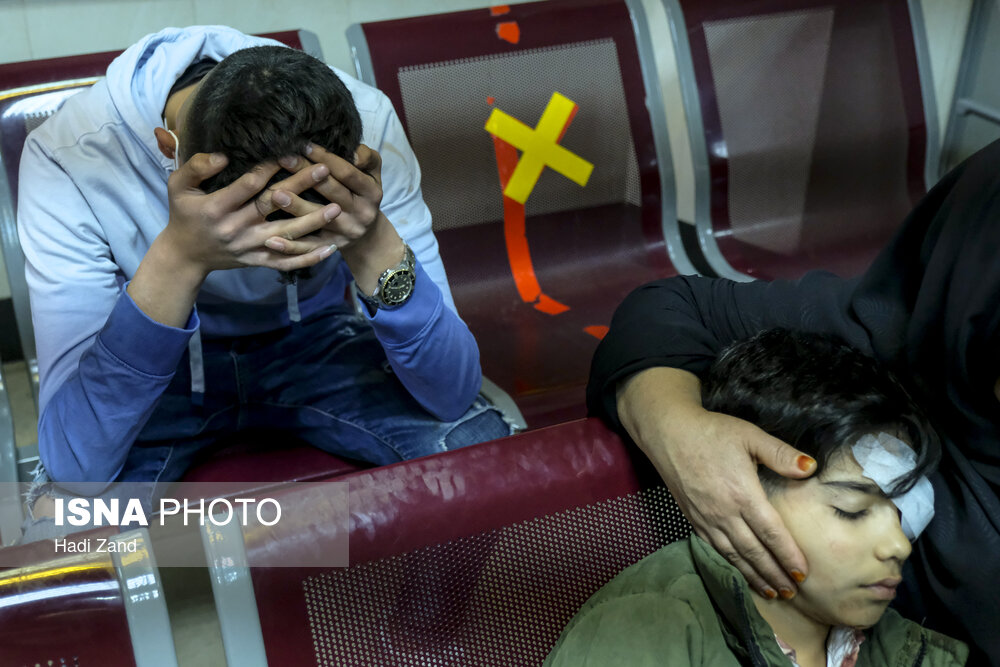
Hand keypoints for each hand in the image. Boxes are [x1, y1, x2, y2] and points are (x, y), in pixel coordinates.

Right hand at [162, 151, 343, 275]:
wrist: (185, 255)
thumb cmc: (183, 214)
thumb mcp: (177, 187)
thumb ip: (196, 167)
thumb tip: (224, 156)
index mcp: (217, 208)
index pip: (249, 186)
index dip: (270, 168)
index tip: (290, 152)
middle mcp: (236, 229)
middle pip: (273, 206)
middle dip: (300, 186)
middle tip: (325, 169)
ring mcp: (250, 247)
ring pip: (287, 235)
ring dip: (313, 223)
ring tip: (337, 208)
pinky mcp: (258, 260)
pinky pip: (286, 262)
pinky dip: (309, 258)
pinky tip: (331, 249)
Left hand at [266, 144, 404, 292]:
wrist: (368, 235)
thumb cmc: (363, 193)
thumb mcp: (373, 174)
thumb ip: (366, 158)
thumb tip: (352, 152)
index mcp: (372, 193)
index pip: (347, 173)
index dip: (326, 158)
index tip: (303, 144)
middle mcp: (362, 214)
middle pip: (331, 193)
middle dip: (306, 175)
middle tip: (283, 159)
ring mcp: (346, 232)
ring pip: (318, 219)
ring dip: (296, 207)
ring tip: (274, 194)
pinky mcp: (332, 247)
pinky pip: (309, 247)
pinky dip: (290, 246)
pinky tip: (271, 239)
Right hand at [617, 367, 815, 598]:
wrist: (668, 433)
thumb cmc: (711, 432)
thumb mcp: (749, 435)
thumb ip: (780, 453)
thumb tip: (810, 467)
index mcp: (742, 493)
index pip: (771, 533)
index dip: (787, 555)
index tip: (803, 573)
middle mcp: (724, 512)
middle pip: (754, 551)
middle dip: (774, 574)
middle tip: (792, 592)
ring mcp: (706, 518)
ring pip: (734, 555)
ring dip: (754, 575)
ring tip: (772, 592)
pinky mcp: (693, 519)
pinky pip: (716, 548)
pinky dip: (732, 564)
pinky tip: (741, 571)